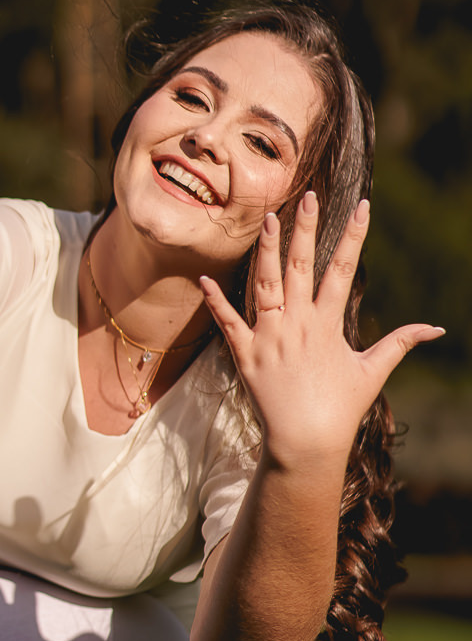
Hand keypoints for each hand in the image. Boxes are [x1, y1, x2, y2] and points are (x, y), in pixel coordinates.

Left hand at [199, 192, 443, 468]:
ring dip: (266, 250)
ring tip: (267, 218)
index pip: (343, 270)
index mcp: (328, 324)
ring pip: (265, 284)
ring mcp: (270, 338)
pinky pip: (228, 323)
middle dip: (306, 229)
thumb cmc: (340, 409)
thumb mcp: (373, 372)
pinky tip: (205, 279)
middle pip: (302, 267)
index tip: (362, 205)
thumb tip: (436, 328)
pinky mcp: (245, 355)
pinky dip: (216, 302)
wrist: (306, 443)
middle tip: (308, 197)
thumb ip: (400, 343)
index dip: (354, 236)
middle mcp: (298, 324)